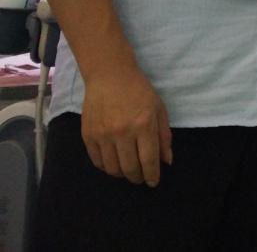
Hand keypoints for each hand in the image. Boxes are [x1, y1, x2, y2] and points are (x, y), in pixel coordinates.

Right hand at [80, 65, 172, 186]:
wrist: (110, 76)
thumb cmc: (139, 91)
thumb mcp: (159, 110)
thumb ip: (164, 137)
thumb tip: (166, 162)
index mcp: (143, 125)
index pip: (148, 160)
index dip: (152, 175)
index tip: (154, 182)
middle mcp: (122, 132)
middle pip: (129, 168)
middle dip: (137, 177)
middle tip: (141, 177)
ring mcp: (103, 135)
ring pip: (112, 168)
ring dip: (122, 174)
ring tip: (128, 170)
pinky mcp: (88, 136)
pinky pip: (97, 161)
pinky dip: (106, 167)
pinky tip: (114, 163)